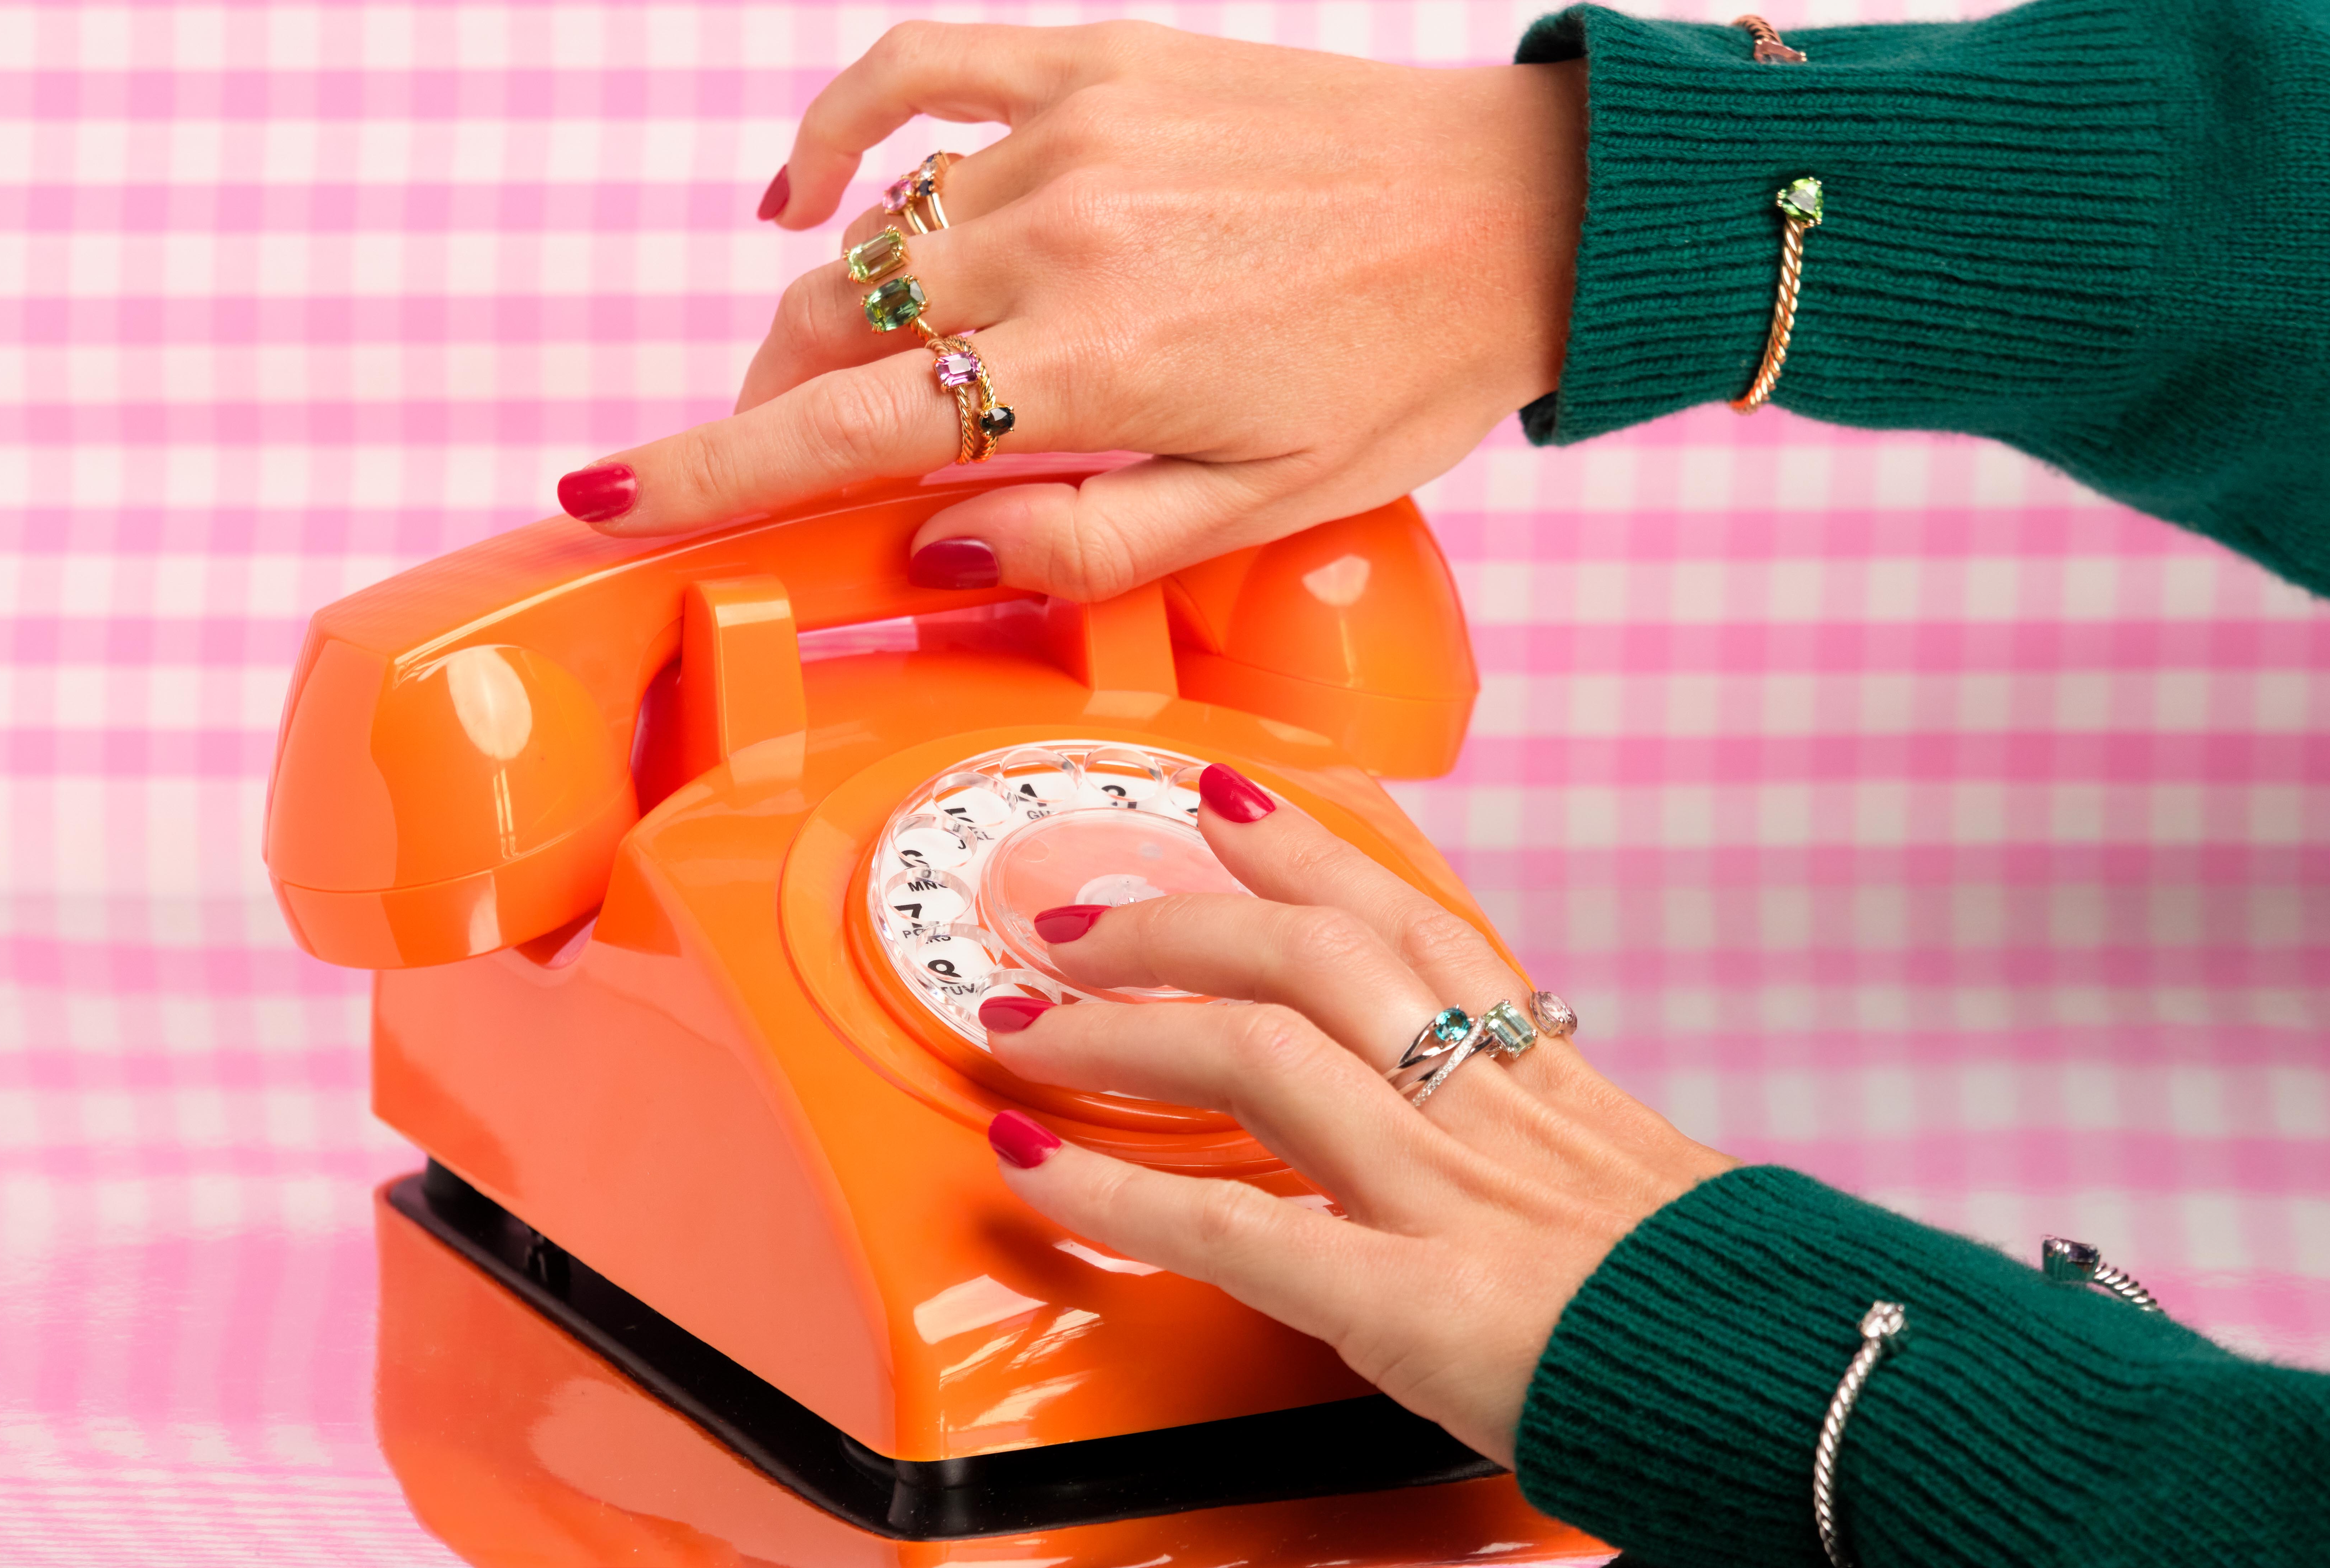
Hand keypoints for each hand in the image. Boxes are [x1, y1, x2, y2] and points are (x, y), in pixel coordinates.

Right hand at [558, 22, 1586, 601]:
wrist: (1515, 215)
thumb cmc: (1402, 372)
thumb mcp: (1259, 510)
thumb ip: (1084, 540)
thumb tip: (934, 547)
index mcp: (1094, 370)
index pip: (847, 430)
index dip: (710, 471)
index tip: (611, 496)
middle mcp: (1057, 243)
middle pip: (836, 329)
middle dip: (773, 406)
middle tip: (780, 457)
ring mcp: (1070, 137)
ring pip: (873, 231)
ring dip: (824, 308)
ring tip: (835, 364)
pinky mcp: (1097, 63)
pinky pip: (920, 71)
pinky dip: (842, 126)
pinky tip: (807, 188)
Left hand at [978, 767, 1731, 1465]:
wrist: (1819, 1399)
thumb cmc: (1724, 1312)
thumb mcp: (1646, 1184)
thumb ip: (1557, 1133)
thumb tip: (1507, 1107)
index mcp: (1546, 1083)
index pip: (1412, 922)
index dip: (1307, 847)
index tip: (1226, 806)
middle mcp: (1487, 1112)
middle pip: (1314, 957)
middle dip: (1179, 922)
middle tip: (1081, 918)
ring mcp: (1447, 1197)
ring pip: (1259, 1058)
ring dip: (1117, 1028)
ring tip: (1026, 1016)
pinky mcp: (1413, 1302)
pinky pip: (1233, 1225)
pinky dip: (1113, 1190)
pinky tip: (1033, 1160)